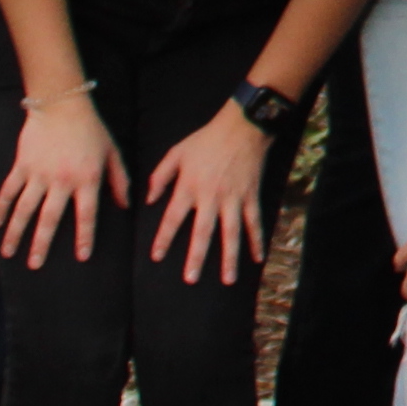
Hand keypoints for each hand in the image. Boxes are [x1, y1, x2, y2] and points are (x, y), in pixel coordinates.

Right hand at [0, 88, 117, 265]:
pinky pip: (9, 191)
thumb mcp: (112, 153)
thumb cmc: (92, 130)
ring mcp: (39, 174)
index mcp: (87, 179)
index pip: (87, 215)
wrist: (62, 104)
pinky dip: (1, 209)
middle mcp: (62, 180)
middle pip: (50, 219)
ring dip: (16, 233)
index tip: (82, 257)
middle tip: (35, 265)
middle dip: (41, 244)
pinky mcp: (22, 166)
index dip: (85, 237)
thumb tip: (125, 206)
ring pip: (24, 209)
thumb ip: (119, 180)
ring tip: (8, 254)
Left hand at [145, 103, 277, 288]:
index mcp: (189, 187)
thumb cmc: (206, 139)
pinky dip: (257, 240)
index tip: (156, 257)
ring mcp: (233, 198)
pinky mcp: (250, 196)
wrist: (242, 126)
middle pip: (203, 232)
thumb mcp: (176, 152)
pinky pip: (254, 222)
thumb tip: (148, 200)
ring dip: (229, 257)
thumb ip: (160, 177)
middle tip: (190, 279)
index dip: (163, 238)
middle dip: (196, 257)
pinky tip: (258, 258)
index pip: (173, 218)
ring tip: (227, 279)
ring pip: (231, 233)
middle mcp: (211, 196)